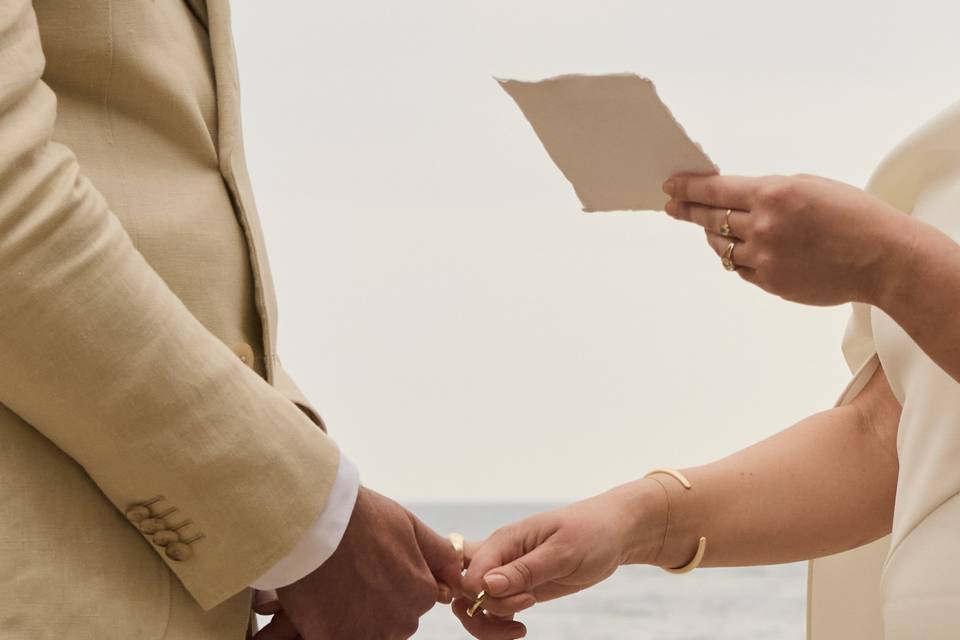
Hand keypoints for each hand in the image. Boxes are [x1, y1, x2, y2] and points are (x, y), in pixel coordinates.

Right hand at [255, 487, 461, 639]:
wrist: (313, 521)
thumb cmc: (361, 519)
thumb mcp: (409, 526)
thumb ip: (438, 554)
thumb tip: (456, 573)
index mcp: (421, 594)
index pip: (418, 598)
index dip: (395, 579)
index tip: (376, 564)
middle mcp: (399, 621)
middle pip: (393, 618)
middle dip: (378, 601)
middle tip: (354, 572)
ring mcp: (366, 634)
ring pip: (368, 630)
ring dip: (355, 615)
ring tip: (336, 584)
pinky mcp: (333, 639)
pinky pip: (339, 636)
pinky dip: (331, 624)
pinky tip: (322, 599)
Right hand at [452, 482, 660, 638]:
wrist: (613, 533)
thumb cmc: (590, 533)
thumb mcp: (562, 551)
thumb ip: (524, 570)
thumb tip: (486, 585)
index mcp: (504, 540)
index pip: (470, 573)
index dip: (487, 595)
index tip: (527, 598)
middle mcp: (499, 556)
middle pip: (461, 587)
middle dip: (475, 611)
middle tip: (517, 616)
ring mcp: (506, 573)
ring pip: (472, 603)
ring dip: (486, 622)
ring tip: (519, 626)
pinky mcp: (517, 587)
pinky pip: (491, 610)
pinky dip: (498, 624)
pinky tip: (521, 629)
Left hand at [662, 173, 915, 305]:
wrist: (882, 258)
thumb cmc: (852, 216)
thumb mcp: (809, 186)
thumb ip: (769, 192)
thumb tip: (737, 199)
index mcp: (773, 195)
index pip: (715, 190)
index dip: (688, 188)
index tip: (671, 187)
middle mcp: (763, 227)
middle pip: (711, 219)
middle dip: (688, 211)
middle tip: (674, 207)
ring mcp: (764, 258)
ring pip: (722, 247)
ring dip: (714, 236)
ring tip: (710, 228)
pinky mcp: (770, 283)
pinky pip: (740, 268)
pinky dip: (737, 257)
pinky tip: (739, 251)